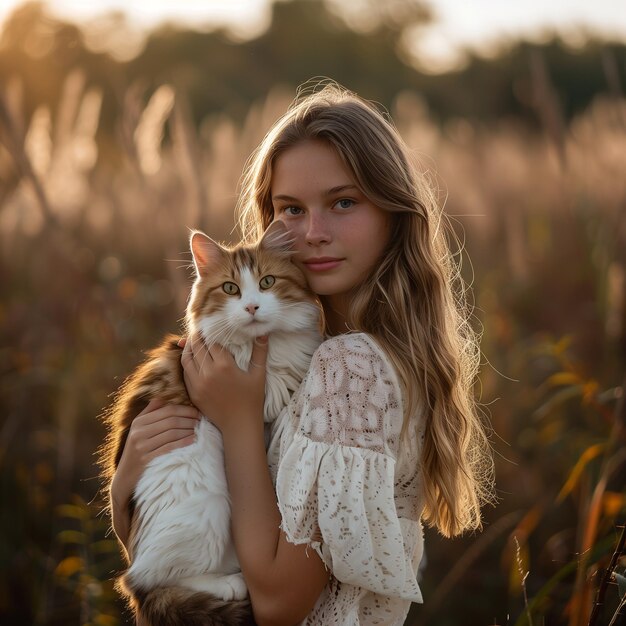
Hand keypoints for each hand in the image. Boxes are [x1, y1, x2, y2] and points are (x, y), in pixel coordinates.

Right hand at [109, 398, 199, 546]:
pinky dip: (183, 442)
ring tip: (199, 429)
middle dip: (189, 419)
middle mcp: (138, 432)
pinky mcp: (146, 460)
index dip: (184, 409)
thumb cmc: (136, 450)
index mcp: (139, 422)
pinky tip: (193, 440)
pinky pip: (169, 448)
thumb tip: (162, 398)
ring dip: (188, 430)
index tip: (197, 412)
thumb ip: (149, 413)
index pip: (167, 410)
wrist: (124, 478)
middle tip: (201, 420)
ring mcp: (141, 447)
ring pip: (171, 433)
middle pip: (171, 421)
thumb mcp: (138, 430)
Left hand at [181, 333, 267, 435]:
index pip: (212, 341)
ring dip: (189, 348)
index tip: (210, 326)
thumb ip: (260, 352)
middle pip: (198, 347)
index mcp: (225, 365)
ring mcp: (198, 384)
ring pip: (187, 359)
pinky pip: (185, 373)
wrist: (239, 426)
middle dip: (198, 337)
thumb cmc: (252, 400)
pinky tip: (192, 359)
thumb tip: (264, 332)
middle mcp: (208, 372)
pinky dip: (187, 363)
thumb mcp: (259, 374)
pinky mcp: (193, 393)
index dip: (210, 332)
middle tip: (199, 329)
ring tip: (193, 341)